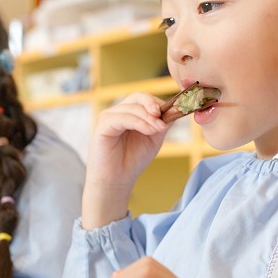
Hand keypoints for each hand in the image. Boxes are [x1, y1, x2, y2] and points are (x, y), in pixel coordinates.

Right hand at [83, 93, 170, 226]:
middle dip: (153, 105)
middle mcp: (117, 112)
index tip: (174, 113)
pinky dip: (138, 122)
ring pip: (132, 107)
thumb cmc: (132, 160)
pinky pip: (123, 118)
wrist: (116, 181)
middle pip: (137, 97)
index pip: (145, 99)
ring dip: (149, 117)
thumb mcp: (153, 139)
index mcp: (129, 113)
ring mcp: (108, 117)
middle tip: (164, 117)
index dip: (159, 103)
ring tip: (159, 129)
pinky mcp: (103, 126)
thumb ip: (161, 124)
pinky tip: (149, 130)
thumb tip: (174, 110)